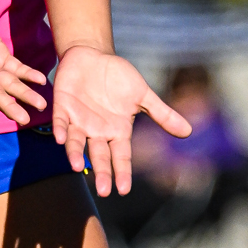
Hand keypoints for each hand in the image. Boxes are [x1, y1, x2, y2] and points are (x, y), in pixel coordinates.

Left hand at [50, 43, 192, 195]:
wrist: (93, 56)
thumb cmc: (119, 77)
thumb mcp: (143, 95)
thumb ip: (162, 114)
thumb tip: (188, 132)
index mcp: (117, 130)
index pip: (121, 156)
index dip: (122, 172)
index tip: (123, 190)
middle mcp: (96, 131)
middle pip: (99, 155)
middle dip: (101, 172)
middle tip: (103, 191)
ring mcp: (78, 120)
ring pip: (75, 142)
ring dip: (75, 153)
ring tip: (77, 166)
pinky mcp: (62, 106)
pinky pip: (60, 120)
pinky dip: (59, 129)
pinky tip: (59, 138)